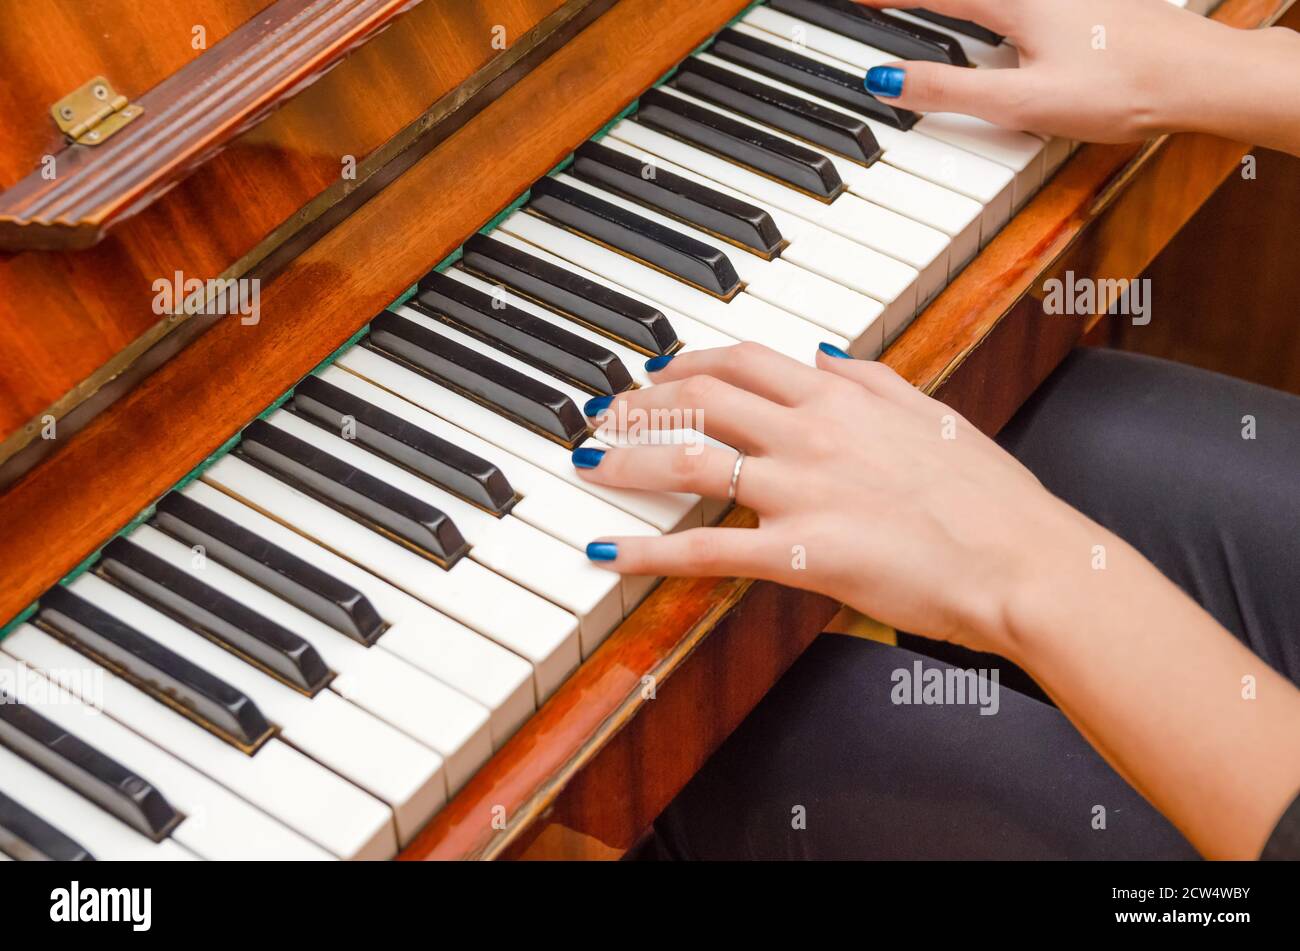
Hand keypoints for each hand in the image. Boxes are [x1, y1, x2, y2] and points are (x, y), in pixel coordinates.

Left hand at [576, 342, 1097, 657]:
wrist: (1024, 561)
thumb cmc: (988, 497)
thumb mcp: (931, 415)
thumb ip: (869, 379)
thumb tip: (821, 355)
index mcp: (842, 396)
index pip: (741, 362)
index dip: (685, 363)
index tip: (655, 372)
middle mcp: (812, 433)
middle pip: (700, 400)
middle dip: (640, 404)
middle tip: (602, 414)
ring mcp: (802, 491)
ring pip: (689, 463)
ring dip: (626, 461)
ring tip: (585, 463)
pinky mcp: (800, 552)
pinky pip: (706, 550)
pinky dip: (650, 552)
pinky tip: (609, 555)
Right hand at [854, 0, 1253, 142]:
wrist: (1200, 78)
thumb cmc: (1121, 89)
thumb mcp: (1021, 101)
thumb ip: (950, 92)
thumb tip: (886, 80)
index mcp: (1014, 2)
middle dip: (918, 0)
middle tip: (882, 5)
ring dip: (956, 6)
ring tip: (928, 13)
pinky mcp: (1090, 4)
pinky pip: (1021, 1)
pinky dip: (990, 10)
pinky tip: (998, 24)